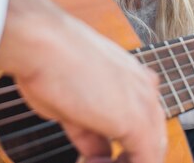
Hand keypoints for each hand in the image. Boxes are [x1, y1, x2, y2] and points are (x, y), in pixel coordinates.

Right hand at [0, 0, 166, 162]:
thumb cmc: (46, 63)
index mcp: (132, 78)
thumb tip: (97, 152)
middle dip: (125, 158)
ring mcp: (145, 104)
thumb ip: (91, 131)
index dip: (115, 147)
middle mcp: (144, 89)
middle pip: (150, 139)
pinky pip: (144, 162)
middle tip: (91, 161)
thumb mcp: (71, 104)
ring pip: (152, 152)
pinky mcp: (138, 123)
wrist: (42, 42)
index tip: (90, 154)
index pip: (137, 123)